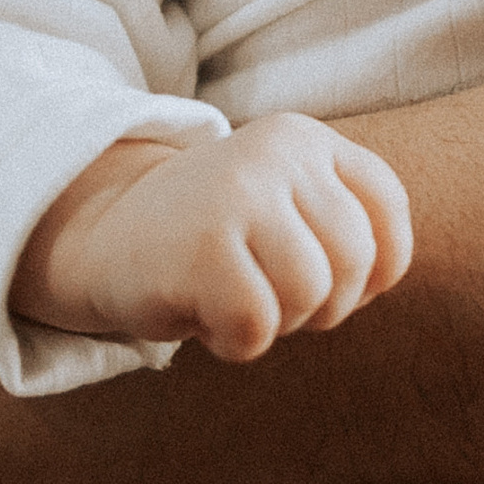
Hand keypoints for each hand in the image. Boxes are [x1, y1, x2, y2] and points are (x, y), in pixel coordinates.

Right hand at [14, 113, 412, 359]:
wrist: (96, 236)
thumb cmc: (207, 239)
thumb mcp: (281, 208)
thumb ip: (339, 226)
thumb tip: (384, 278)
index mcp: (304, 139)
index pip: (386, 208)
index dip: (374, 268)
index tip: (331, 284)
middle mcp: (276, 154)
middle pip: (354, 260)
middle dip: (324, 306)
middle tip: (271, 302)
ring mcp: (238, 194)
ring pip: (312, 294)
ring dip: (278, 324)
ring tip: (235, 304)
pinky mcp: (202, 246)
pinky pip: (258, 324)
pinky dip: (236, 343)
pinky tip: (204, 319)